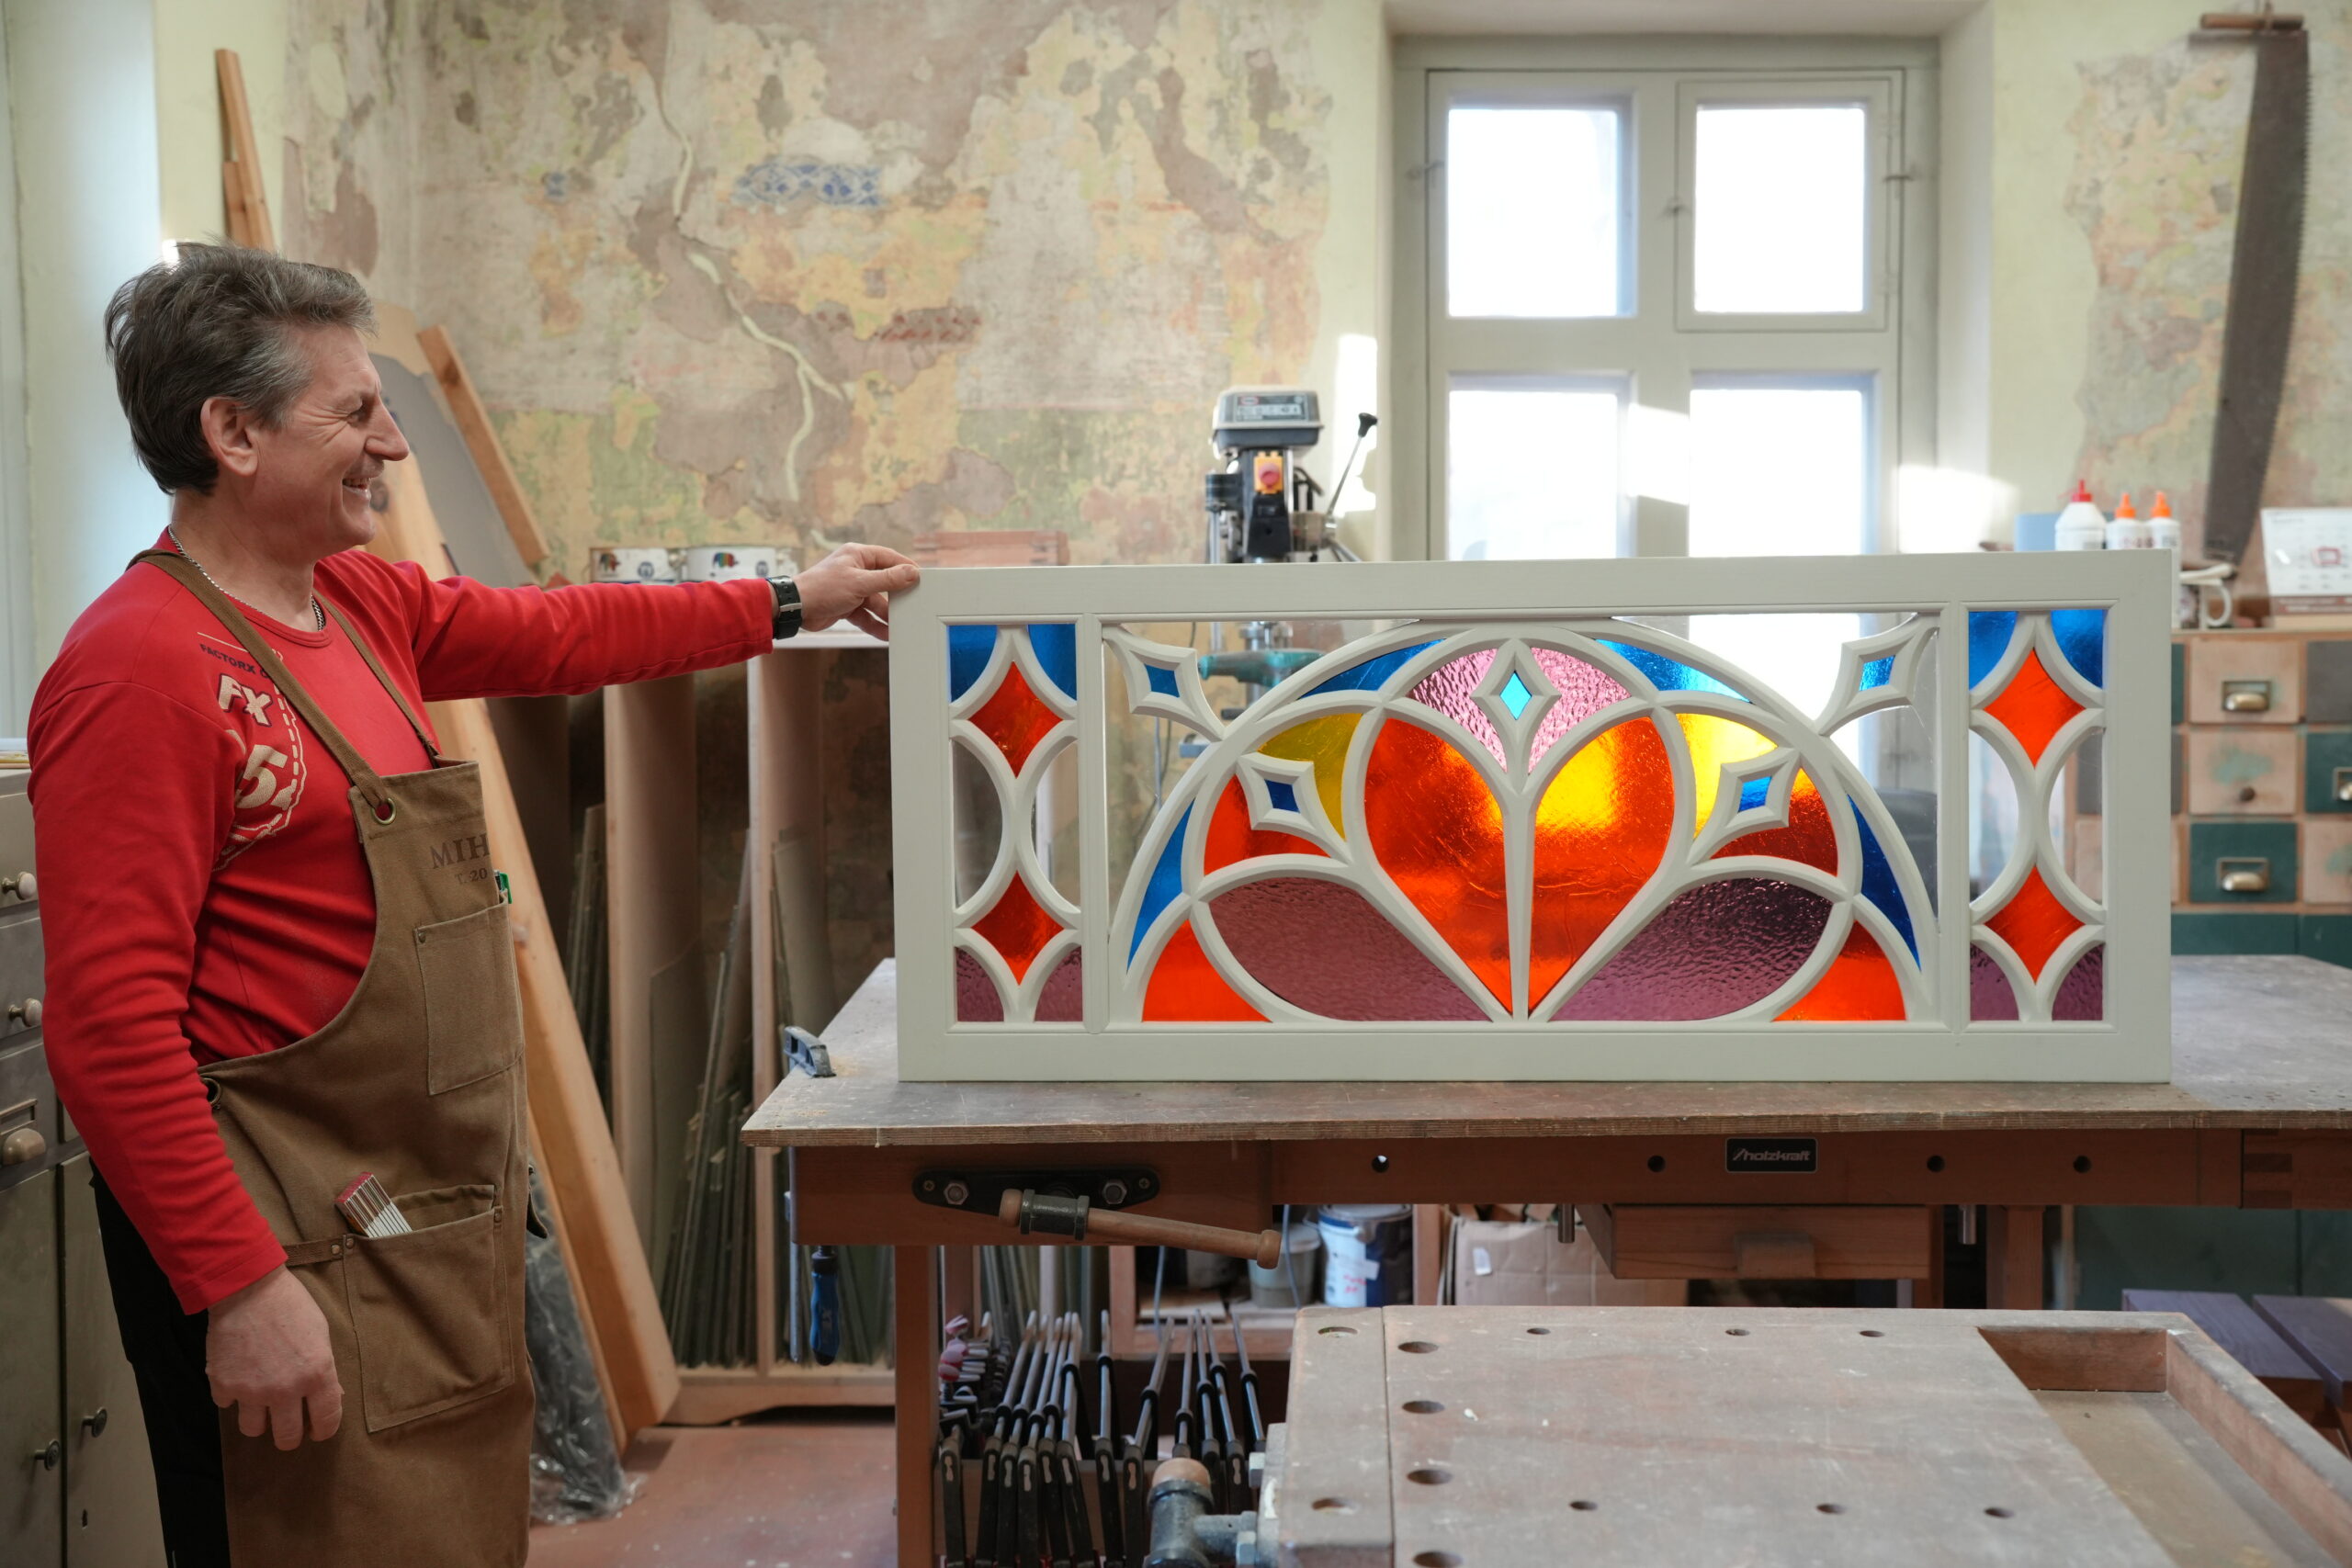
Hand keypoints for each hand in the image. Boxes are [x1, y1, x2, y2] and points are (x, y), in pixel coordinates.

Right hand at [207, 1266, 341, 1448]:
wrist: (248, 1288)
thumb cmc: (290, 1305)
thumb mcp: (321, 1333)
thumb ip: (325, 1368)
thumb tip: (332, 1395)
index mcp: (316, 1375)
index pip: (326, 1420)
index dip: (323, 1430)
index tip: (318, 1432)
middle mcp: (285, 1390)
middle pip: (287, 1437)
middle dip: (289, 1437)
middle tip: (287, 1429)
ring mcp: (251, 1391)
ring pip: (253, 1430)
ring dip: (258, 1421)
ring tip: (260, 1405)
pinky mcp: (223, 1385)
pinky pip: (227, 1405)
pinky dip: (232, 1396)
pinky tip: (238, 1379)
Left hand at [794, 543, 919, 639]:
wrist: (796, 609)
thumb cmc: (822, 588)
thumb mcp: (860, 583)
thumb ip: (888, 579)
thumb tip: (912, 573)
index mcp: (858, 555)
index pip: (889, 558)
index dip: (905, 568)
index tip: (921, 579)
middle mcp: (855, 570)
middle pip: (884, 582)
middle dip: (896, 596)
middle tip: (913, 604)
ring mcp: (851, 588)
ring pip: (876, 601)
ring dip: (886, 615)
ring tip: (900, 625)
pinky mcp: (846, 606)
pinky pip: (866, 615)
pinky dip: (874, 624)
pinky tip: (886, 634)